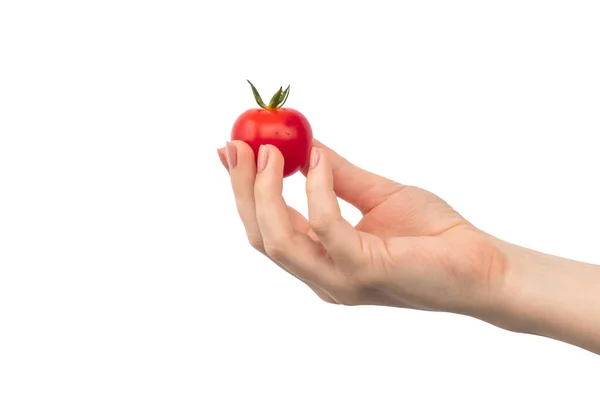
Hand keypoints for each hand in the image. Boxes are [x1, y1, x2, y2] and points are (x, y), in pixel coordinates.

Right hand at [217, 139, 506, 316]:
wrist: (481, 264)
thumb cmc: (433, 234)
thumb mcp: (374, 193)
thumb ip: (336, 175)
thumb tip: (304, 145)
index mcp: (322, 260)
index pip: (267, 227)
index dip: (244, 189)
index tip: (233, 149)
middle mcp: (322, 275)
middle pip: (261, 234)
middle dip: (242, 188)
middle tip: (237, 145)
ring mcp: (339, 278)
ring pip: (277, 239)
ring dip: (264, 191)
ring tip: (269, 150)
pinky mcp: (364, 271)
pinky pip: (325, 227)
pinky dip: (316, 190)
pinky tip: (319, 161)